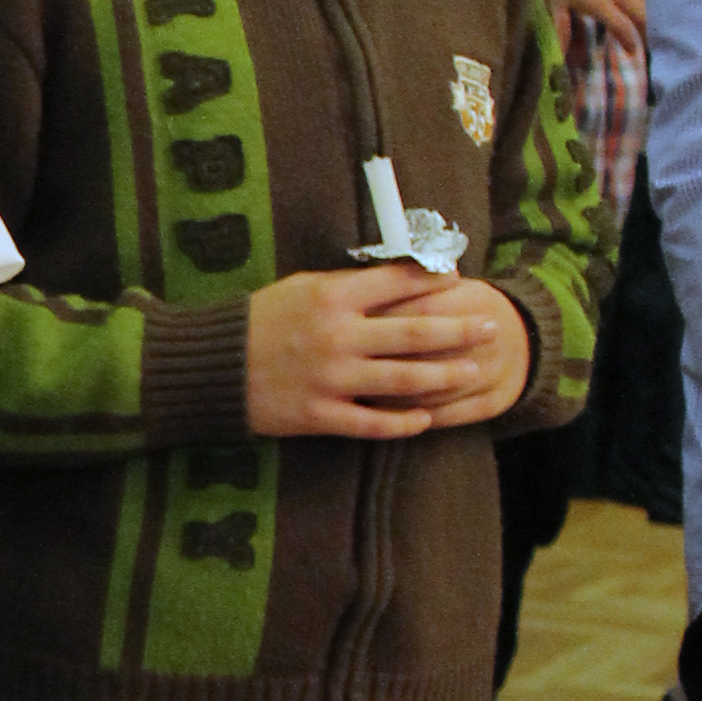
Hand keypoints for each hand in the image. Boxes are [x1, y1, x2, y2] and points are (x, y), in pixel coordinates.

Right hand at [245, 264, 526, 437]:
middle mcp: (338, 337)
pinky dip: (402, 423)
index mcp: (332, 297)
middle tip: (493, 327)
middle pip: (416, 334)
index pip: (399, 283)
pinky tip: (426, 421)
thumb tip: (398, 277)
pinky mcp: (318, 416)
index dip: (437, 280)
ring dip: (446, 377)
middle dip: (461, 330)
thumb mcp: (300, 288)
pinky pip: (371, 423)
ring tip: (476, 373)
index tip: (464, 281)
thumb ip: (347, 286)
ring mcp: (330, 379)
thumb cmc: (257, 320)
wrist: (208, 367)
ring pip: (404, 380)